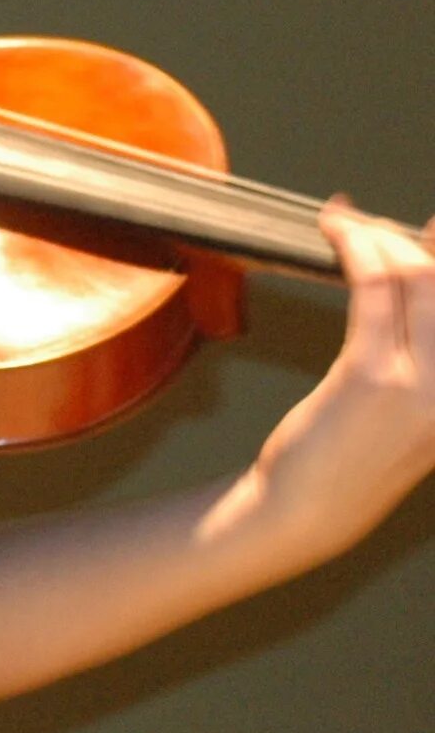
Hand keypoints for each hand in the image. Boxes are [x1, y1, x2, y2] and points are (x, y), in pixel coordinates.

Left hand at [244, 203, 434, 562]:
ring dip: (379, 234)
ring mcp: (425, 383)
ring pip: (417, 274)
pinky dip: (354, 245)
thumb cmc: (357, 452)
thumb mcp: (418, 408)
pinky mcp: (372, 375)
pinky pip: (372, 287)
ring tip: (346, 223)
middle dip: (420, 235)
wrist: (310, 509)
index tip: (429, 227)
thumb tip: (424, 280)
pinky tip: (334, 230)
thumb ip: (431, 354)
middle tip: (378, 225)